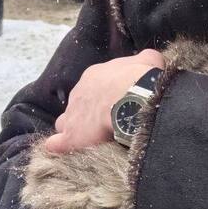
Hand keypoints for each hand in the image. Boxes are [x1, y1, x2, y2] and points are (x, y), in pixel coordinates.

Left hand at [44, 49, 164, 153]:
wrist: (130, 98)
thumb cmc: (138, 78)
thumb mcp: (148, 61)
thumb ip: (146, 59)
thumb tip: (149, 59)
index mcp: (94, 75)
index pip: (94, 85)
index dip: (104, 94)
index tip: (115, 102)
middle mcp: (78, 93)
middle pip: (79, 103)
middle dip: (89, 111)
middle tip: (105, 120)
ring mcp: (71, 114)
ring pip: (66, 121)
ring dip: (74, 127)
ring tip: (88, 137)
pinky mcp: (70, 136)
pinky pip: (58, 142)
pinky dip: (60, 145)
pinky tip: (64, 149)